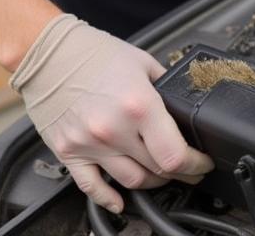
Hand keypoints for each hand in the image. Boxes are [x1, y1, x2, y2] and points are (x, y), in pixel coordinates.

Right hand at [11, 15, 213, 212]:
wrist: (51, 54)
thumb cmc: (95, 54)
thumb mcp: (143, 62)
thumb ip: (165, 87)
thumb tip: (182, 104)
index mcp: (139, 105)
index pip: (174, 154)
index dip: (195, 164)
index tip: (203, 163)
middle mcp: (114, 130)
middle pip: (156, 170)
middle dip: (181, 173)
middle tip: (190, 169)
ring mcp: (90, 145)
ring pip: (130, 181)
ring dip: (152, 182)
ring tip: (164, 176)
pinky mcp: (69, 153)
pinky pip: (91, 187)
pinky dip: (108, 198)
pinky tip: (120, 201)